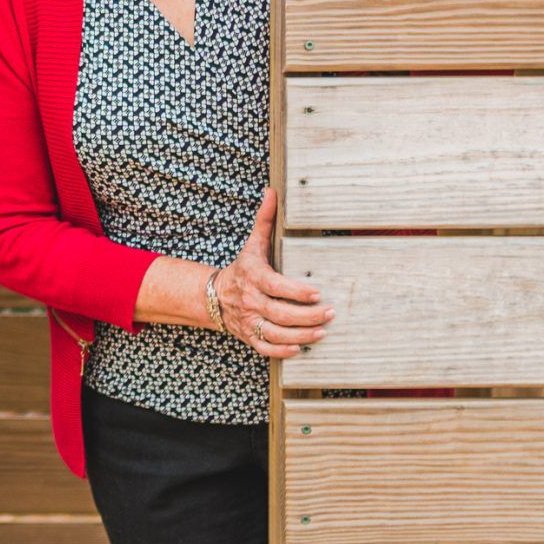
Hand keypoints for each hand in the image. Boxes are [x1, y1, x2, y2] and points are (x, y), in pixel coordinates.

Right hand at [211, 188, 331, 358]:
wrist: (214, 295)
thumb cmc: (243, 268)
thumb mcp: (252, 244)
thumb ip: (265, 220)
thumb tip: (273, 192)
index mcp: (253, 277)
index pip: (275, 286)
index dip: (296, 292)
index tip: (316, 293)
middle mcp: (250, 301)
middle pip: (279, 313)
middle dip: (307, 316)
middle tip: (330, 313)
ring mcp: (249, 321)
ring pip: (276, 334)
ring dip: (301, 336)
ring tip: (322, 332)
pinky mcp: (249, 336)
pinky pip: (265, 348)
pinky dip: (283, 351)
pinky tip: (301, 348)